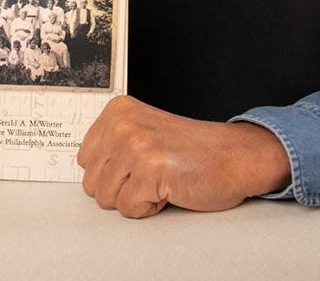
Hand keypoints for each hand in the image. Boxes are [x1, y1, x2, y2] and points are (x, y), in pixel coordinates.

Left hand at [77, 96, 290, 217]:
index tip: (138, 164)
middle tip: (151, 175)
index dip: (112, 172)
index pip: (83, 160)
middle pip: (91, 182)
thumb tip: (86, 172)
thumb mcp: (143, 133)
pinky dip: (150, 208)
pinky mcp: (149, 169)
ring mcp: (135, 145)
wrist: (236, 157)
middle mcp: (122, 123)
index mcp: (117, 111)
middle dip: (121, 189)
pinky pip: (129, 208)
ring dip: (135, 199)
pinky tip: (168, 189)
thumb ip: (112, 146)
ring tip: (160, 180)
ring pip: (106, 198)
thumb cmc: (194, 152)